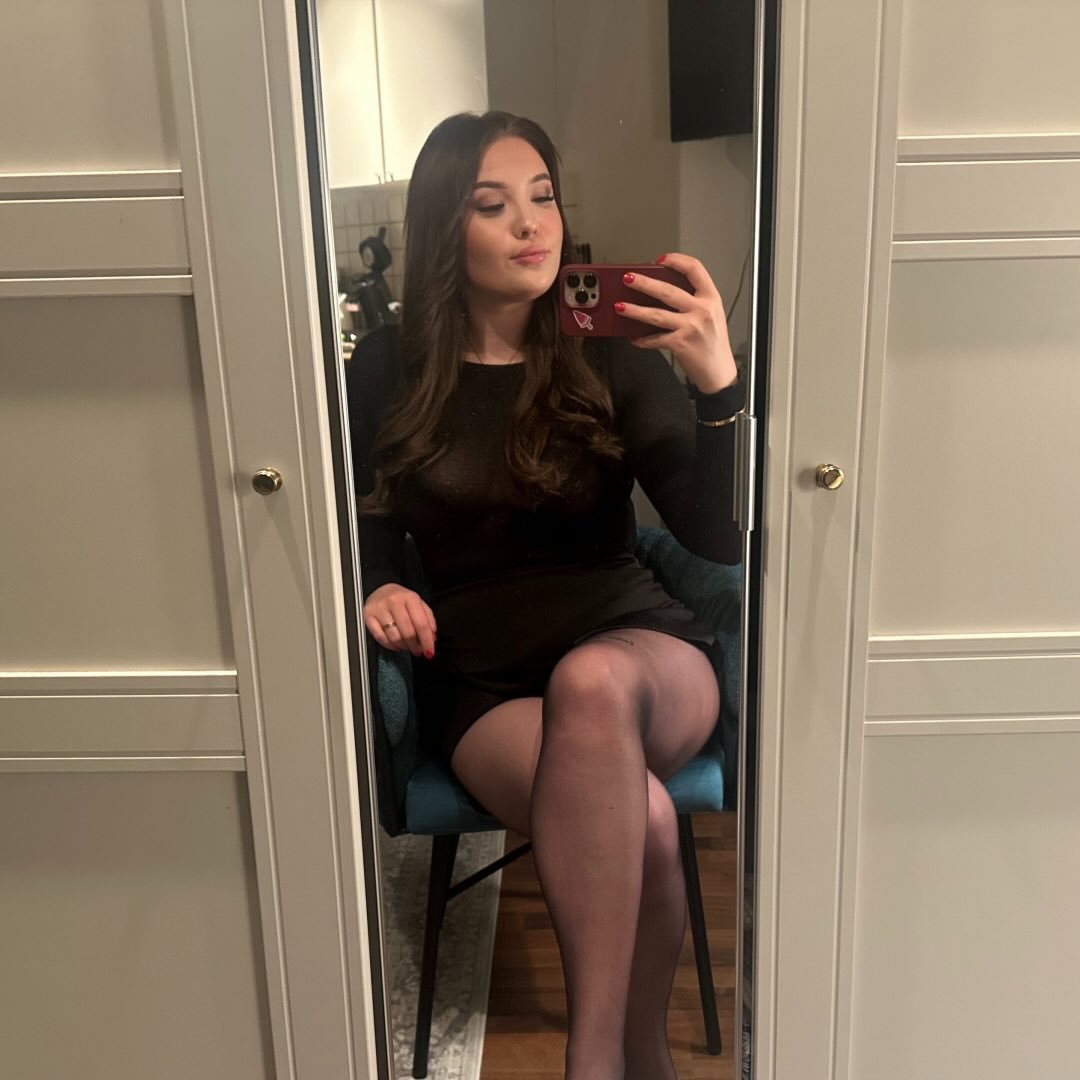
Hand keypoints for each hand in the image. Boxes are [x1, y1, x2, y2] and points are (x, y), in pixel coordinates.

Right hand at [363, 583, 436, 658]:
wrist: (381, 589)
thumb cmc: (402, 599)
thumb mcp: (418, 604)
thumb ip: (428, 620)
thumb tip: (432, 638)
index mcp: (410, 597)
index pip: (421, 624)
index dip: (427, 641)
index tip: (429, 652)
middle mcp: (394, 601)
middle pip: (408, 633)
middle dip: (415, 646)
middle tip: (418, 651)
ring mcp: (379, 609)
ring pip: (394, 637)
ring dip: (403, 647)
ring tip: (407, 647)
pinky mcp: (368, 616)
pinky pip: (381, 638)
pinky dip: (390, 646)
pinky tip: (396, 645)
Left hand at [619, 252, 738, 393]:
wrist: (719, 372)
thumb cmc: (713, 343)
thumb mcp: (712, 314)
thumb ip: (694, 300)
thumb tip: (661, 290)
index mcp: (711, 298)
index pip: (695, 269)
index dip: (677, 260)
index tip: (660, 260)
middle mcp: (702, 310)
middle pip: (668, 290)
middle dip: (644, 283)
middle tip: (628, 278)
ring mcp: (691, 327)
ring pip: (656, 314)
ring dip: (635, 310)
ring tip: (620, 306)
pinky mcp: (680, 343)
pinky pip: (654, 339)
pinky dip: (641, 339)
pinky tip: (632, 337)